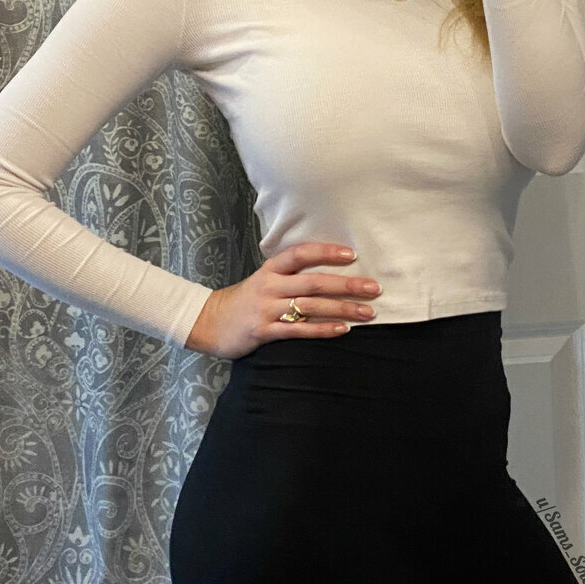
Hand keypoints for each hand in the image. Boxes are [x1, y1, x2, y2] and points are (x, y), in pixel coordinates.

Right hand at [183, 242, 380, 358]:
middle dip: (347, 285)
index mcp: (271, 268)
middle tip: (374, 288)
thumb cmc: (246, 299)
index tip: (352, 255)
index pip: (301, 253)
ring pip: (311, 306)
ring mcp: (266, 309)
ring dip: (343, 309)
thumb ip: (291, 273)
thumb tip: (331, 270)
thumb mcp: (264, 278)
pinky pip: (299, 329)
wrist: (210, 322)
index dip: (327, 252)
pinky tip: (343, 329)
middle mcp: (270, 285)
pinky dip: (323, 329)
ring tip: (368, 312)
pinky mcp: (264, 332)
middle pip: (314, 282)